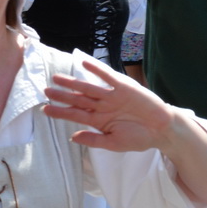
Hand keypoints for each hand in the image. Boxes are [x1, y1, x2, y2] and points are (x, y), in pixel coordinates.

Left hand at [45, 59, 173, 152]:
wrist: (162, 130)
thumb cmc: (139, 138)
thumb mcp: (114, 144)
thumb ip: (94, 140)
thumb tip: (73, 138)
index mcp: (99, 121)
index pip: (75, 115)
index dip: (60, 112)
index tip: (45, 109)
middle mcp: (102, 107)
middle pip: (78, 100)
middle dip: (62, 96)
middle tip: (45, 91)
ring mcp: (112, 96)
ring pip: (88, 88)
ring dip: (73, 83)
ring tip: (57, 79)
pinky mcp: (124, 88)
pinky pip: (107, 77)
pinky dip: (96, 69)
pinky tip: (84, 63)